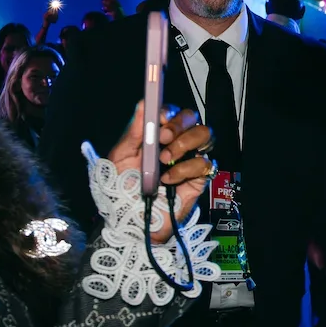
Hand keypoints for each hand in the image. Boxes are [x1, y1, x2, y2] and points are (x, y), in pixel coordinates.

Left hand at [102, 103, 214, 242]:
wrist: (130, 223)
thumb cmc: (121, 191)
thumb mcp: (119, 158)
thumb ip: (132, 132)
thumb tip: (143, 104)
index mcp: (157, 136)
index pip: (171, 112)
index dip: (169, 111)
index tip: (160, 118)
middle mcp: (176, 143)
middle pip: (192, 118)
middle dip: (179, 124)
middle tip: (164, 138)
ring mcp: (189, 160)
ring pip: (205, 135)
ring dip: (185, 143)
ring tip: (165, 160)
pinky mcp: (199, 179)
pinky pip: (204, 164)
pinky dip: (185, 169)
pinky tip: (168, 180)